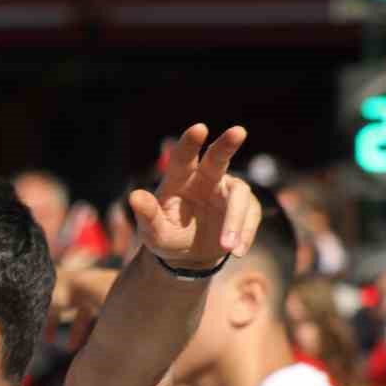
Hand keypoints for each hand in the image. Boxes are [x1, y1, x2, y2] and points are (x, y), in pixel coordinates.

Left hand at [129, 124, 259, 270]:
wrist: (189, 257)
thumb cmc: (167, 238)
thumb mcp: (154, 233)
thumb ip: (147, 216)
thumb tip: (134, 196)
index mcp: (179, 180)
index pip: (183, 158)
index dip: (190, 143)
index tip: (199, 128)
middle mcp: (205, 179)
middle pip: (218, 158)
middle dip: (227, 144)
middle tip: (238, 131)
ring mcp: (227, 191)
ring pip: (239, 195)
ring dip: (235, 220)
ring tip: (227, 247)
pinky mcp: (246, 206)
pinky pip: (251, 216)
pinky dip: (245, 233)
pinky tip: (237, 250)